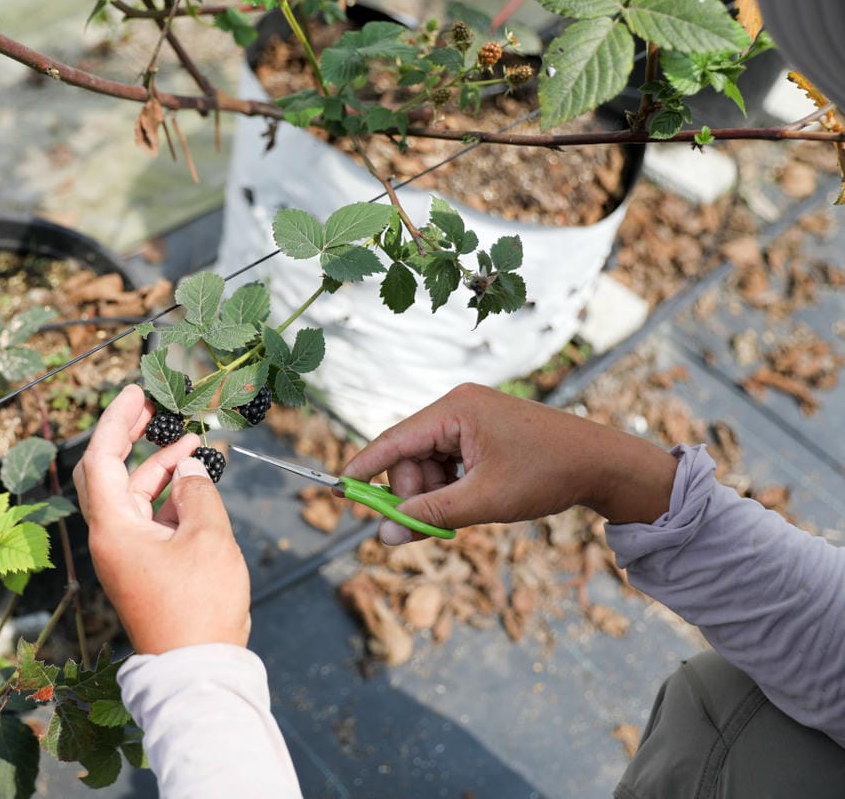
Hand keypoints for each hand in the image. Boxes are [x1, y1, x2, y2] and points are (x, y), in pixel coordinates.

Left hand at [73, 385, 249, 653]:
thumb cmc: (200, 606)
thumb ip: (199, 492)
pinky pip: (148, 518)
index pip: (101, 458)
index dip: (116, 420)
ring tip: (191, 443)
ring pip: (132, 495)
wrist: (198, 668)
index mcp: (113, 528)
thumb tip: (189, 468)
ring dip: (158, 467)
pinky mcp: (142, 567)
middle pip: (107, 474)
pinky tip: (194, 483)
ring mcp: (125, 554)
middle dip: (128, 437)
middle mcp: (110, 538)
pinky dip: (168, 496)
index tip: (135, 392)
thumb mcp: (208, 537)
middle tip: (152, 407)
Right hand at [342, 383, 678, 544]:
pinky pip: (447, 462)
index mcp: (456, 410)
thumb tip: (384, 534)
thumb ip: (429, 516)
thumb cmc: (547, 474)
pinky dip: (450, 487)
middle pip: (408, 456)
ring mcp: (471, 417)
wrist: (603, 463)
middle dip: (413, 494)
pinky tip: (473, 499)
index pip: (393, 440)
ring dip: (434, 494)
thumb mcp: (484, 500)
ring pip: (427, 464)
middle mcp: (458, 406)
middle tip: (428, 525)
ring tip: (463, 513)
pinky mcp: (482, 431)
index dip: (363, 467)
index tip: (337, 490)